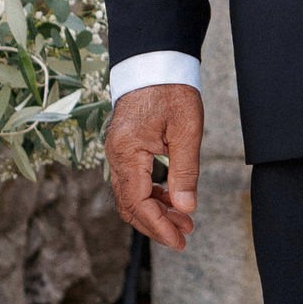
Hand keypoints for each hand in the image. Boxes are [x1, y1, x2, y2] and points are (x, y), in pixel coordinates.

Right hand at [106, 83, 204, 250]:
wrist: (155, 62)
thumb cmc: (172, 91)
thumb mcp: (186, 132)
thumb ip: (185, 172)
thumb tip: (185, 208)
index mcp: (127, 153)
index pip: (138, 203)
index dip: (158, 226)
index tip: (179, 241)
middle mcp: (116, 156)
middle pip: (130, 205)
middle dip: (156, 224)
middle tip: (184, 235)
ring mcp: (118, 152)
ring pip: (131, 195)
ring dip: (155, 211)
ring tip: (184, 221)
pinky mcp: (125, 148)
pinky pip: (133, 181)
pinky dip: (152, 195)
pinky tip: (172, 200)